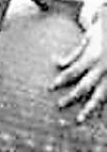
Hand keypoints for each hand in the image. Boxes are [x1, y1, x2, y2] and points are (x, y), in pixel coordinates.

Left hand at [51, 3, 106, 121]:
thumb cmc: (104, 32)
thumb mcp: (88, 39)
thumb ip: (74, 54)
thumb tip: (59, 64)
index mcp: (93, 57)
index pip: (73, 72)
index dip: (62, 80)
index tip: (51, 87)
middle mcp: (103, 68)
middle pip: (84, 86)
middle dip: (71, 97)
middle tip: (59, 105)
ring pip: (100, 95)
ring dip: (89, 109)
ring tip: (79, 119)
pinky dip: (102, 105)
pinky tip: (97, 115)